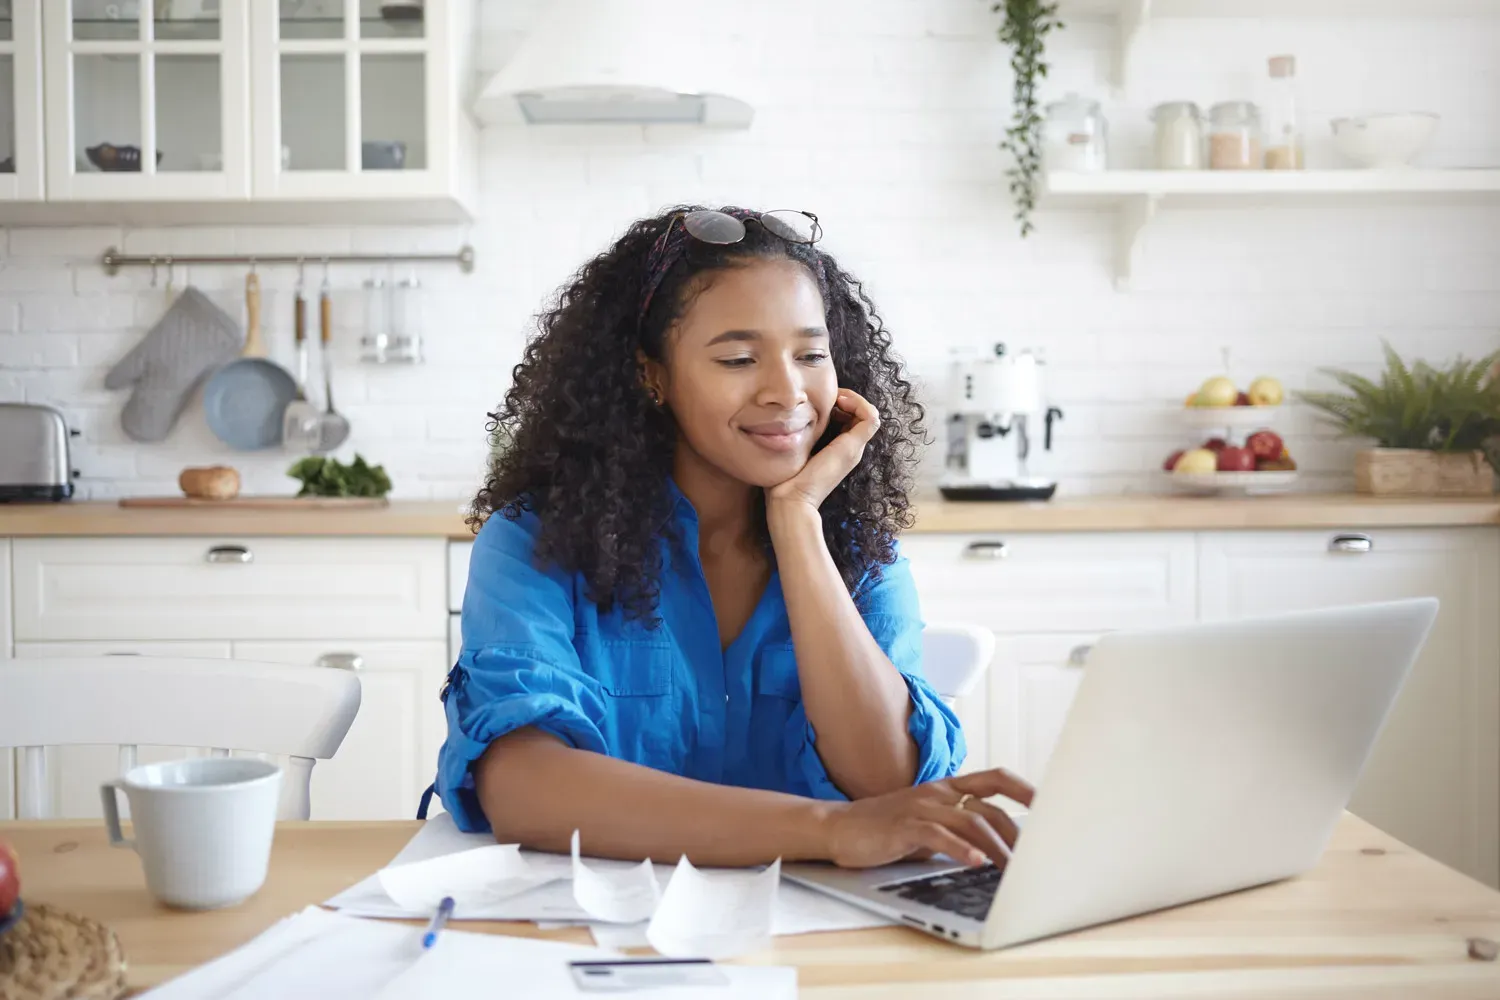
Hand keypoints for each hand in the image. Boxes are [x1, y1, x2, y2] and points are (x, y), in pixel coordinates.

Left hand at [766, 389, 880, 509]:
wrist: (791, 500)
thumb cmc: (786, 479)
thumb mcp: (793, 449)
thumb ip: (797, 435)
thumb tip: (785, 417)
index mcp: (837, 450)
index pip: (850, 419)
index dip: (839, 404)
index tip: (819, 401)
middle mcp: (850, 449)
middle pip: (860, 415)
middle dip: (846, 399)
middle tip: (828, 397)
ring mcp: (854, 448)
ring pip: (869, 414)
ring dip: (854, 399)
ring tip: (835, 397)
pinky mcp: (854, 447)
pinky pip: (871, 418)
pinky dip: (859, 404)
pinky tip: (839, 402)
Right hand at [816, 769, 1035, 869]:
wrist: (838, 828)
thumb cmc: (885, 829)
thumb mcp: (928, 824)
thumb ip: (957, 830)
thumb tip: (996, 851)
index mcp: (946, 789)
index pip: (994, 779)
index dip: (1024, 789)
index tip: (1050, 806)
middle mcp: (937, 793)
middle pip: (989, 808)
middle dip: (1016, 836)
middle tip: (1034, 860)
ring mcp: (920, 807)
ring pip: (970, 822)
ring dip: (996, 848)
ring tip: (1012, 871)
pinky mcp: (904, 826)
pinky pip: (938, 835)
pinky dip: (960, 849)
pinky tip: (976, 863)